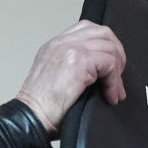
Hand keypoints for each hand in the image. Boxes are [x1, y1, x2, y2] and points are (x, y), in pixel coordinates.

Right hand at [15, 20, 125, 137]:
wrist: (30, 118)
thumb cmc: (41, 109)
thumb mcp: (56, 80)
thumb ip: (74, 68)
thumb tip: (101, 74)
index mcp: (54, 46)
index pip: (87, 29)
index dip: (105, 46)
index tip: (110, 68)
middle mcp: (61, 43)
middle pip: (102, 32)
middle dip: (117, 53)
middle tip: (117, 76)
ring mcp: (69, 49)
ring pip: (109, 47)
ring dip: (117, 70)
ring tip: (114, 89)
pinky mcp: (78, 62)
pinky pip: (109, 63)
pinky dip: (114, 82)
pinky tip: (110, 96)